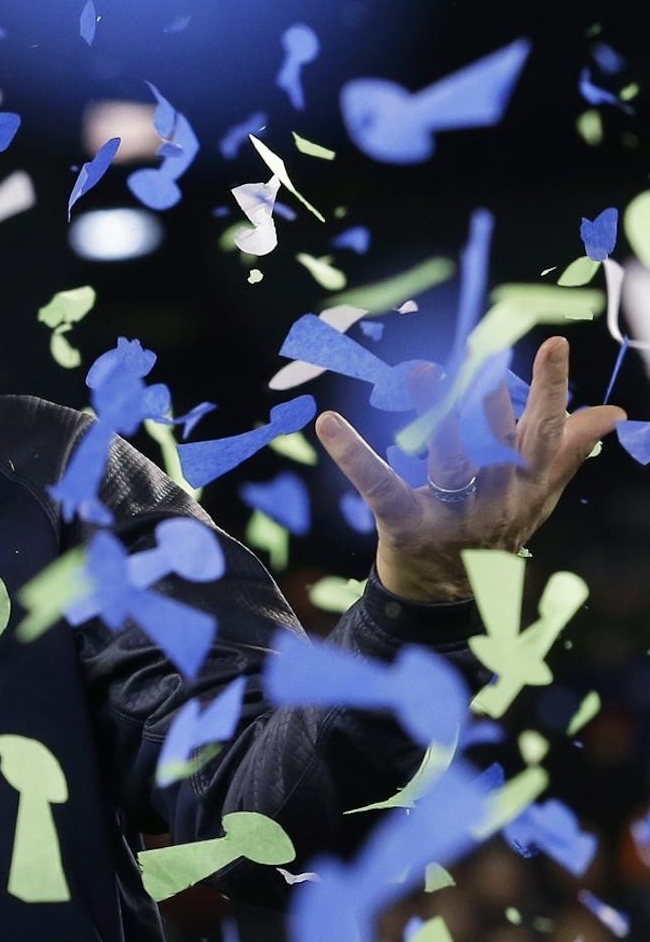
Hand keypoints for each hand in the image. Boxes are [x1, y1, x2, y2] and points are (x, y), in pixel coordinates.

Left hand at [315, 336, 625, 602]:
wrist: (448, 596)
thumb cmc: (494, 529)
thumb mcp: (537, 493)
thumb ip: (568, 450)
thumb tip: (613, 412)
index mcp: (527, 481)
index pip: (545, 430)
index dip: (551, 389)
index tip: (553, 344)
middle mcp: (496, 497)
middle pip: (496, 441)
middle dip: (488, 398)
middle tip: (479, 350)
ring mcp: (452, 513)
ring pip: (449, 460)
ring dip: (437, 415)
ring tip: (423, 371)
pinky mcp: (406, 525)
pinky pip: (380, 486)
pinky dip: (353, 454)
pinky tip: (328, 423)